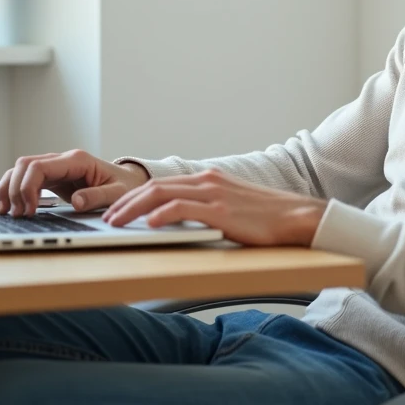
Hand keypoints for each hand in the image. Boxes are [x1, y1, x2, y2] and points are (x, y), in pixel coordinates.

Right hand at [0, 149, 149, 216]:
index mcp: (77, 160)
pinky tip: (11, 206)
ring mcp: (56, 167)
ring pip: (21, 169)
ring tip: (7, 212)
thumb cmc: (124, 186)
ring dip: (10, 188)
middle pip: (25, 165)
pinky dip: (15, 190)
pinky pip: (27, 178)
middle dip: (16, 189)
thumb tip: (76, 202)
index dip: (27, 187)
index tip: (29, 210)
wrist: (128, 181)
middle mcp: (63, 160)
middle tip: (19, 214)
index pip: (39, 166)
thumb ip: (98, 196)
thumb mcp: (117, 193)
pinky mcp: (53, 177)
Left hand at [102, 168, 326, 246]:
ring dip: (134, 209)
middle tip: (107, 219)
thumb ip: (206, 207)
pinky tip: (149, 225)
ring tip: (117, 224)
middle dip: (125, 203)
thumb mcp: (231, 206)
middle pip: (155, 187)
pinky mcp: (222, 211)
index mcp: (208, 179)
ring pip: (162, 195)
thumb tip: (180, 220)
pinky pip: (184, 209)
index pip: (161, 184)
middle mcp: (207, 181)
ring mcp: (214, 194)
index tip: (117, 210)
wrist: (297, 217)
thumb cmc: (266, 218)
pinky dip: (162, 215)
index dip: (134, 197)